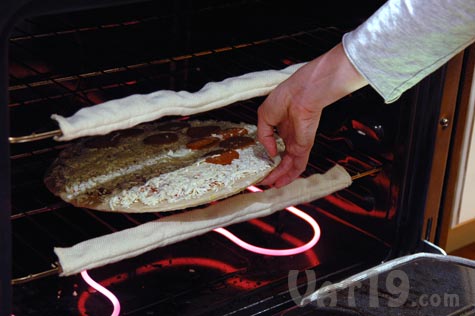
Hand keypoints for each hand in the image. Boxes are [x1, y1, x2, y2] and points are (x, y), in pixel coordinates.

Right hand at [257, 43, 367, 186]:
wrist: (302, 93)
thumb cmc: (285, 97)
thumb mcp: (264, 116)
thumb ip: (264, 135)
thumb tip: (270, 152)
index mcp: (282, 127)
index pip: (277, 147)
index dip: (268, 157)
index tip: (261, 165)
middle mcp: (291, 137)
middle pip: (283, 159)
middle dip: (274, 171)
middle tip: (264, 181)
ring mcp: (298, 143)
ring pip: (289, 165)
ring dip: (280, 177)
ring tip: (270, 185)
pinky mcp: (304, 147)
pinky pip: (297, 165)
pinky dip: (289, 176)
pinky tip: (279, 182)